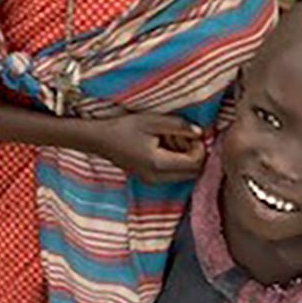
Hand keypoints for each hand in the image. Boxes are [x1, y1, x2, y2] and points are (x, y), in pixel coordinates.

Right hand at [88, 113, 206, 182]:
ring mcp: (153, 181)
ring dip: (186, 160)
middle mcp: (158, 178)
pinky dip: (177, 163)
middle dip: (195, 155)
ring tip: (173, 142)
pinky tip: (165, 149)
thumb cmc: (124, 127)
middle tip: (184, 137)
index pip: (195, 163)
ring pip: (185, 176)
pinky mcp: (150, 180)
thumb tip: (200, 132)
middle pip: (193, 173)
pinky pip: (174, 175)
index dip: (199, 148)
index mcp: (159, 163)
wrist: (101, 139)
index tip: (190, 133)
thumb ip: (178, 126)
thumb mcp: (152, 121)